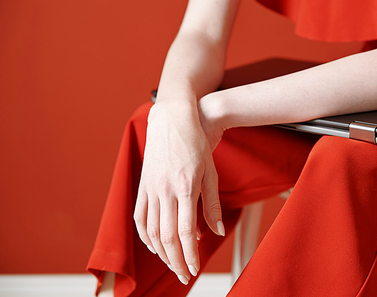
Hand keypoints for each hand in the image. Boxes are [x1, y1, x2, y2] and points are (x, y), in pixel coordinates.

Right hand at [134, 101, 223, 284]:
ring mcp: (150, 188)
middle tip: (185, 276)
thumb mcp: (210, 172)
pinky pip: (140, 218)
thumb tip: (216, 230)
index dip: (190, 255)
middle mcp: (164, 191)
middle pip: (168, 237)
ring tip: (172, 265)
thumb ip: (211, 203)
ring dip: (162, 253)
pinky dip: (146, 237)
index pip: (186, 232)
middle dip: (176, 261)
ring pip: (152, 231)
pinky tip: (154, 246)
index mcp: (185, 187)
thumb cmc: (195, 143)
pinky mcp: (142, 186)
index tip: (195, 269)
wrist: (172, 120)